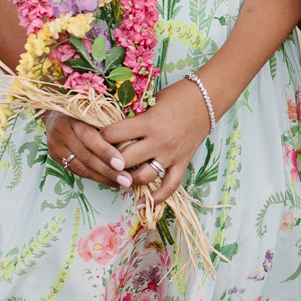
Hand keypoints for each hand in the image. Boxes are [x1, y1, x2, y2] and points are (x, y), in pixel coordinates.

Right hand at [44, 111, 131, 188]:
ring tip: (122, 185)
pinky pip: (77, 171)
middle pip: (86, 156)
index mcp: (73, 118)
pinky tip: (111, 182)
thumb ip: (107, 124)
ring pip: (81, 168)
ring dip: (103, 178)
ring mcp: (56, 146)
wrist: (56, 113)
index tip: (122, 164)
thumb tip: (131, 141)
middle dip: (108, 171)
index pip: (89, 138)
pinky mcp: (55, 157)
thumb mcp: (94, 111)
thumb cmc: (84, 110)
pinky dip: (95, 178)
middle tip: (126, 180)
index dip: (105, 152)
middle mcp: (62, 133)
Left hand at [101, 78, 211, 205]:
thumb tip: (112, 130)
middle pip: (124, 159)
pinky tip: (141, 204)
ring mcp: (171, 155)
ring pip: (143, 176)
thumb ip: (134, 117)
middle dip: (109, 162)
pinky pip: (169, 186)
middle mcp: (158, 141)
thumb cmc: (176, 96)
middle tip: (102, 162)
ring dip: (127, 180)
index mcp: (148, 122)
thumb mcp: (151, 102)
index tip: (94, 137)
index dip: (100, 136)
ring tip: (118, 179)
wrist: (206, 99)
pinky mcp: (182, 163)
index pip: (113, 135)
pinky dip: (156, 197)